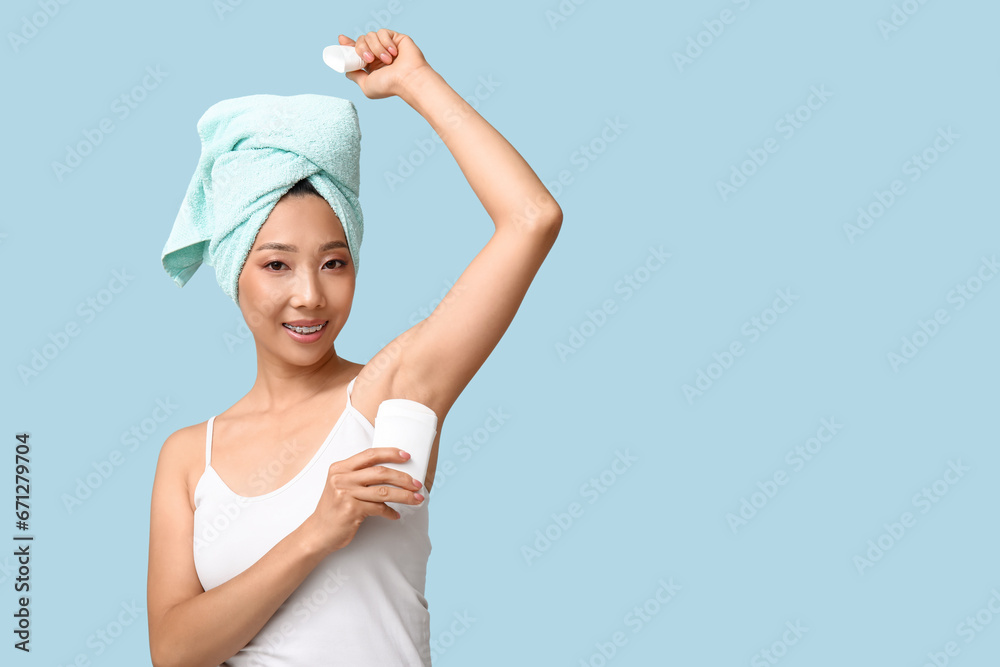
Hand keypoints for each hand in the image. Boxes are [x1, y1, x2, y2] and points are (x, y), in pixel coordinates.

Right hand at [304, 447, 423, 555]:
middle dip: (403, 478)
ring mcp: (345, 494)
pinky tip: (396, 515)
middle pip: (381, 472)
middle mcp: (341, 478)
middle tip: (417, 484)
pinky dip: (390, 512)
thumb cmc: (334, 509)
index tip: (407, 456)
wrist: (318, 533)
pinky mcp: (350, 510)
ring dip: (404, 496)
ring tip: (416, 499)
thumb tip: (392, 473)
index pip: (370, 455)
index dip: (390, 453)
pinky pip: (378, 509)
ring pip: (384, 492)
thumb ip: (360, 476)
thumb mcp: (341, 486)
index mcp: (340, 468)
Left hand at [337, 29, 429, 99]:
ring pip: (370, 36)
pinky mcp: (396, 38)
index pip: (357, 50)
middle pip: (360, 40)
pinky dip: (385, 42)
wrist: (407, 79)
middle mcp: (378, 54)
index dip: (348, 44)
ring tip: (387, 60)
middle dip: (361, 49)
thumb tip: (347, 69)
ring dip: (375, 48)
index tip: (342, 39)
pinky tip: (393, 53)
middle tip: (369, 59)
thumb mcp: (366, 85)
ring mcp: (387, 45)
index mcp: (371, 65)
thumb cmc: (389, 86)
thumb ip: (355, 75)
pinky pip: (382, 32)